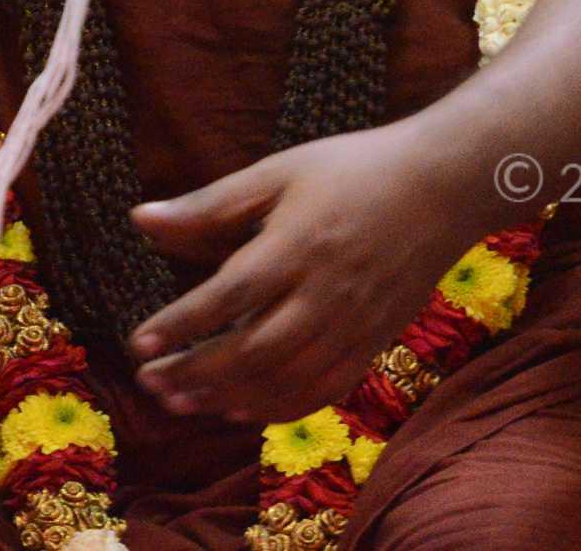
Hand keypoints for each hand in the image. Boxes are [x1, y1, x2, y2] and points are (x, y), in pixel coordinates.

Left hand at [126, 123, 493, 426]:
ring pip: (285, 379)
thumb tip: (138, 220)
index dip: (180, 325)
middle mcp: (325, 295)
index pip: (228, 297)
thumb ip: (209, 205)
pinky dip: (278, 407)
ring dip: (227, 397)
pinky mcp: (372, 343)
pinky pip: (322, 390)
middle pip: (253, 350)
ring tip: (181, 403)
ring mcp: (353, 326)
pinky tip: (239, 410)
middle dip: (196, 372)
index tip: (138, 344)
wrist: (442, 189)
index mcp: (297, 246)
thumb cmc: (351, 171)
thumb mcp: (277, 173)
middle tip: (149, 384)